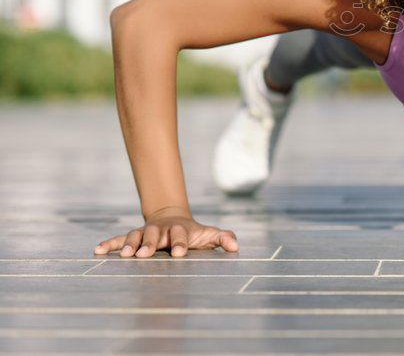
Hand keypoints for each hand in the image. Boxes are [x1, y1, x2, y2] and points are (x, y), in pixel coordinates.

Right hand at [92, 207, 238, 257]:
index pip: (181, 236)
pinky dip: (108, 244)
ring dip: (129, 245)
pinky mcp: (133, 237)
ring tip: (124, 256)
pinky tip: (96, 251)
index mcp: (180, 230)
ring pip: (136, 236)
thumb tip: (235, 246)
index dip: (180, 243)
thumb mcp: (209, 234)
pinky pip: (119, 239)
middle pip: (155, 235)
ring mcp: (146, 232)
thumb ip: (222, 238)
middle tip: (145, 255)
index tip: (180, 254)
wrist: (173, 218)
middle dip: (150, 244)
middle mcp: (161, 230)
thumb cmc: (193, 232)